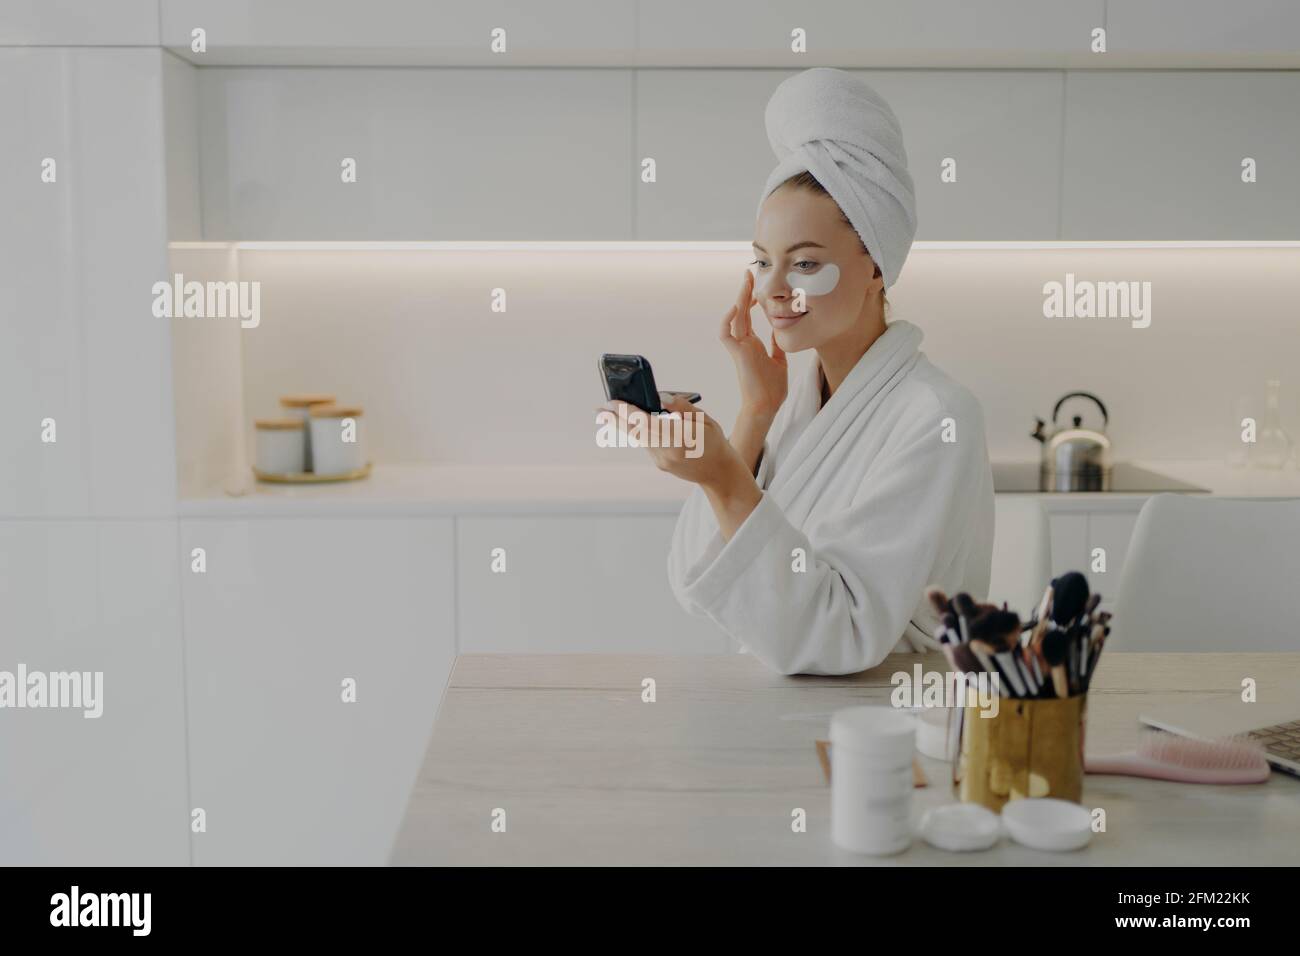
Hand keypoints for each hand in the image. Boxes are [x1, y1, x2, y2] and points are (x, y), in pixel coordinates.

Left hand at [600, 395, 745, 491]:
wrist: (719, 472)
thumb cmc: (714, 441)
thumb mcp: (704, 419)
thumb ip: (682, 407)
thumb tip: (661, 397)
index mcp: (680, 439)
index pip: (646, 423)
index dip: (627, 412)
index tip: (612, 402)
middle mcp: (667, 452)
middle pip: (635, 433)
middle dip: (615, 420)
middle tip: (598, 409)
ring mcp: (662, 461)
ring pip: (639, 438)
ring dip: (625, 425)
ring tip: (609, 413)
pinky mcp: (660, 465)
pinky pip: (646, 444)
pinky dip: (639, 433)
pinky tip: (634, 423)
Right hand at [720, 269, 787, 417]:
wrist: (767, 406)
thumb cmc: (772, 388)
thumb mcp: (779, 360)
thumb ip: (776, 343)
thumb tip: (779, 328)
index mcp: (751, 343)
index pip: (748, 315)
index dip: (751, 299)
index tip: (757, 286)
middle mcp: (743, 342)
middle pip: (740, 311)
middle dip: (744, 291)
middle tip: (749, 273)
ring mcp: (739, 347)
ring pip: (735, 318)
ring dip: (739, 298)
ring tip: (746, 281)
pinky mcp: (737, 354)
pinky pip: (726, 334)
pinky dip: (729, 319)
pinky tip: (739, 306)